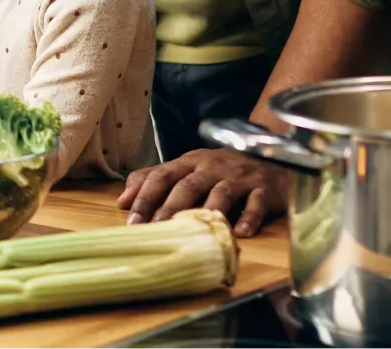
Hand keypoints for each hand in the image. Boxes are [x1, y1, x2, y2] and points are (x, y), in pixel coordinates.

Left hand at [118, 147, 289, 236]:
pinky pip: (257, 202)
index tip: (131, 221)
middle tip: (157, 231)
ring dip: (207, 211)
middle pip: (188, 186)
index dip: (145, 197)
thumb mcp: (186, 168)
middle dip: (170, 209)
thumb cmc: (220, 169)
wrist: (268, 158)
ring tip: (194, 232)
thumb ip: (154, 180)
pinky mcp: (264, 188)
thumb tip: (122, 201)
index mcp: (189, 161)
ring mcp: (239, 176)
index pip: (162, 175)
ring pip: (221, 193)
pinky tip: (239, 233)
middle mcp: (212, 167)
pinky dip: (249, 217)